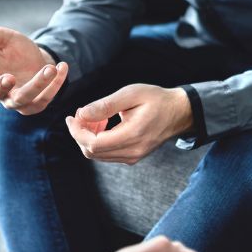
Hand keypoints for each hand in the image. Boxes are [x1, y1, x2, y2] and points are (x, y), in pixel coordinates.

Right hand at [0, 27, 68, 114]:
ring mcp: (17, 101)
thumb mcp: (5, 38)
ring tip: (50, 68)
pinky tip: (62, 67)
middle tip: (10, 77)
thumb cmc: (14, 49)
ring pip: (24, 99)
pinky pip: (45, 99)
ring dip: (37, 85)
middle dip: (2, 87)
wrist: (35, 58)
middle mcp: (0, 91)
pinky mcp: (35, 104)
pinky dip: (55, 84)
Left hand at [66, 84, 193, 164]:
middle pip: (92, 151)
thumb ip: (105, 105)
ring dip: (89, 137)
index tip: (72, 116)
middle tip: (82, 114)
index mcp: (133, 135)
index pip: (93, 143)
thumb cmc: (157, 99)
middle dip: (80, 133)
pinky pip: (107, 154)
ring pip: (98, 155)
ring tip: (95, 117)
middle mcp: (133, 151)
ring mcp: (134, 156)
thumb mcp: (131, 94)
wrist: (179, 112)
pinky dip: (99, 141)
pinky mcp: (133, 157)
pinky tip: (104, 125)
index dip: (77, 132)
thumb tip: (81, 113)